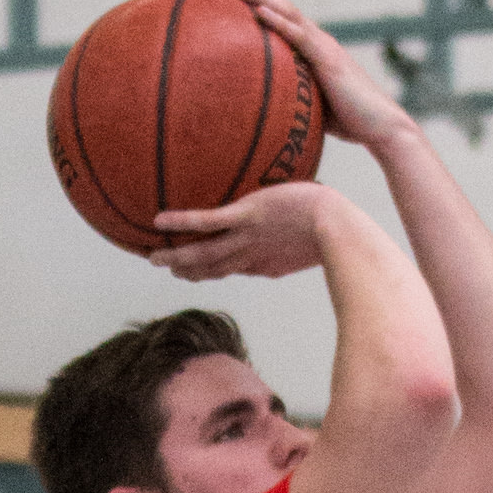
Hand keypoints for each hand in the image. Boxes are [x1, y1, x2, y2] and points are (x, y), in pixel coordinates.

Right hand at [149, 182, 359, 279]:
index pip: (232, 268)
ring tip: (153, 257)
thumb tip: (305, 227)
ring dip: (178, 256)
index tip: (195, 274)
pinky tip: (159, 221)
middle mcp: (252, 254)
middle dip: (189, 270)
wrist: (339, 225)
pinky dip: (182, 223)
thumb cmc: (336, 226)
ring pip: (204, 251)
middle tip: (167, 270)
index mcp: (267, 263)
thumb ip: (303, 237)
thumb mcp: (316, 236)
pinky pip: (208, 222)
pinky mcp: (247, 218)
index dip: (211, 272)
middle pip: (213, 266)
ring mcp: (247, 237)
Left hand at [232, 0, 414, 152]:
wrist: (383, 127)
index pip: (289, 24)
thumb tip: (277, 115)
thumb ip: (301, 102)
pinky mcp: (328, 60)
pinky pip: (299, 36)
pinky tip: (259, 13)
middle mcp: (322, 43)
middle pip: (285, 11)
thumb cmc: (355, 124)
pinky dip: (278, 22)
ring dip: (261, 0)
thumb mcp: (320, 109)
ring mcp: (325, 48)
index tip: (239, 7)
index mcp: (320, 53)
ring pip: (289, 14)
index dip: (266, 12)